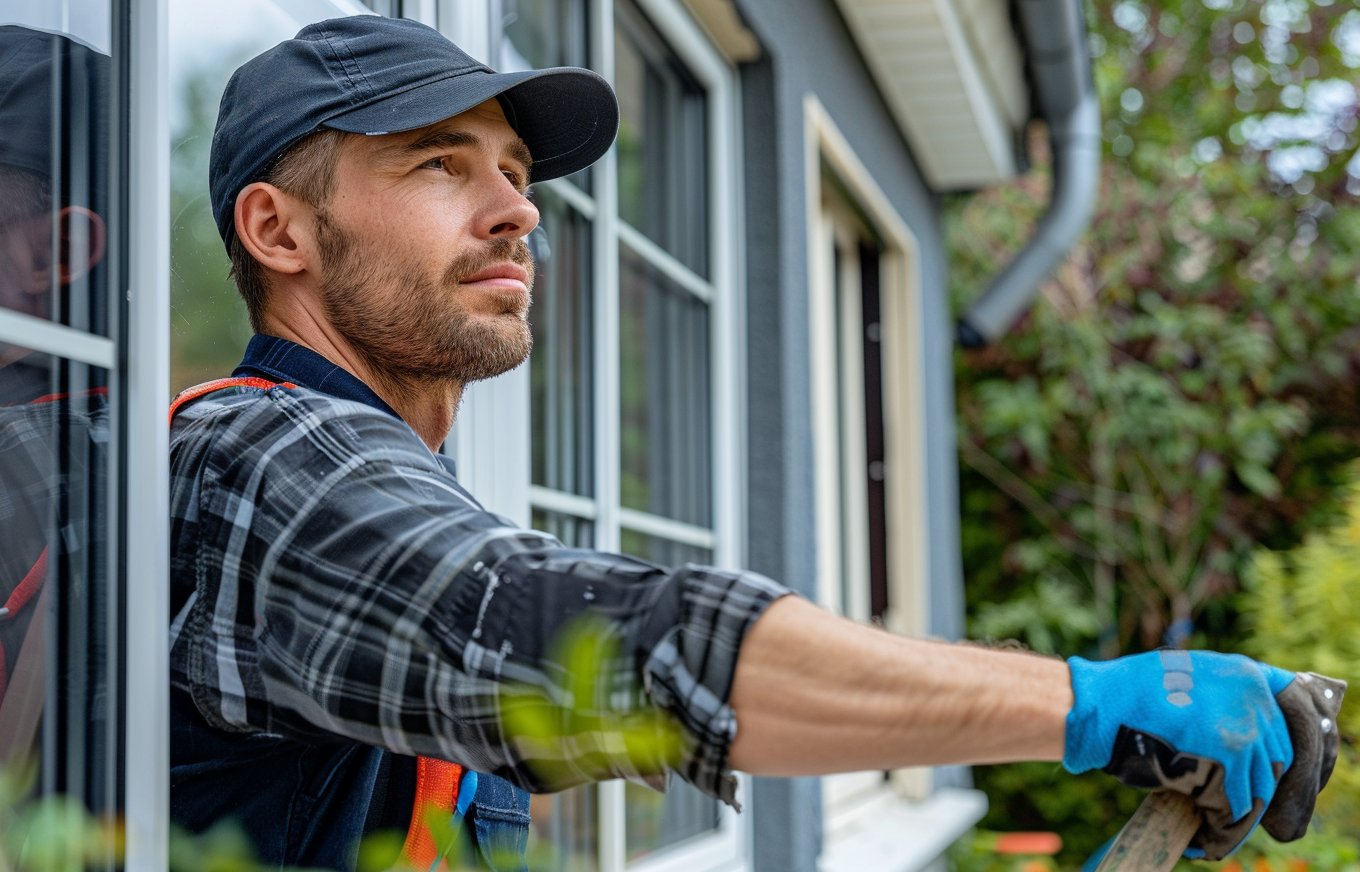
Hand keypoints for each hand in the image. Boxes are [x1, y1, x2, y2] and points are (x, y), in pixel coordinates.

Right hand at [1063, 651, 1343, 859]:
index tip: (1254, 774)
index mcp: (1246, 675)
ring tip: (1215, 816)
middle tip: (1225, 799)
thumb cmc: (1130, 694)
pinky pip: (1238, 801)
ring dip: (1239, 806)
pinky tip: (1206, 826)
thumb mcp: (1185, 675)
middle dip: (1253, 784)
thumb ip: (1219, 696)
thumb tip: (1237, 732)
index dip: (1267, 756)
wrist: (1103, 704)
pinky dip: (1224, 821)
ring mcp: (1244, 729)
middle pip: (1274, 758)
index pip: (1278, 725)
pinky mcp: (1229, 758)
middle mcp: (1254, 699)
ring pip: (1260, 785)